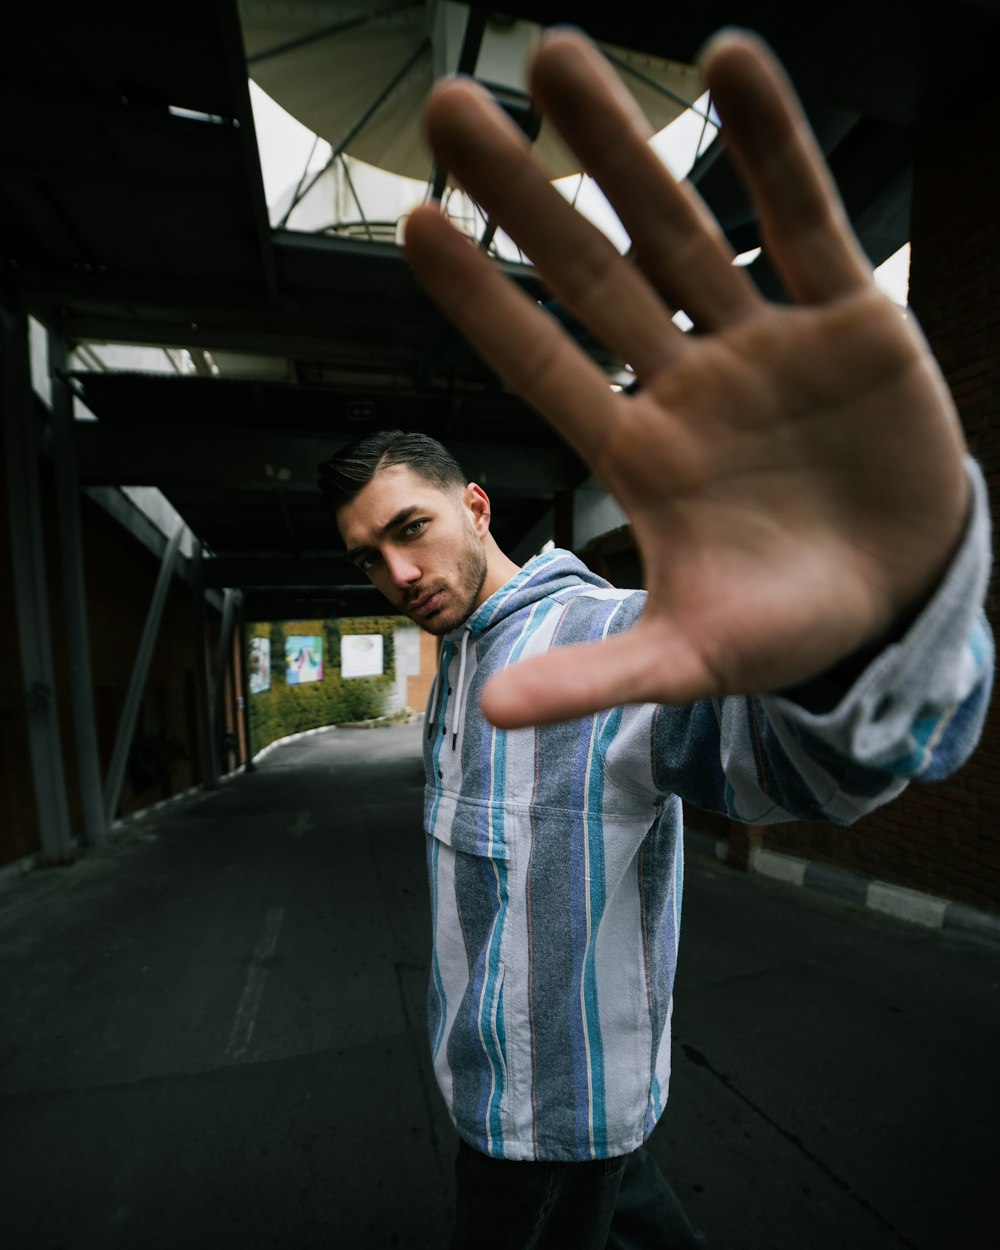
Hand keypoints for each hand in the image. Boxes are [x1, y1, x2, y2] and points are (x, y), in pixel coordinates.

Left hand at [404, 29, 969, 727]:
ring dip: (625, 146)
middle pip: (589, 274)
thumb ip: (599, 675)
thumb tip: (492, 712)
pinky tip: (732, 59)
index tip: (413, 226)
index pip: (540, 367)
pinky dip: (775, 146)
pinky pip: (806, 220)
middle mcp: (686, 385)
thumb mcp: (694, 661)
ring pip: (681, 229)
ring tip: (561, 57)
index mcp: (640, 458)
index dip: (480, 302)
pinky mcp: (850, 316)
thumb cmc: (789, 625)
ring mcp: (763, 343)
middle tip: (450, 107)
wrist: (899, 595)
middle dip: (524, 195)